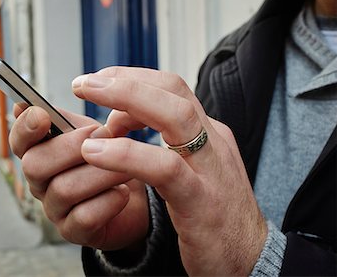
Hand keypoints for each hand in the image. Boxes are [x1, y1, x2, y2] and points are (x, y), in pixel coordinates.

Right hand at [8, 104, 149, 250]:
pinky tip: (123, 193)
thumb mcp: (89, 132)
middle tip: (105, 134)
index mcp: (41, 154)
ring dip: (100, 173)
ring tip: (127, 165)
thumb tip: (23, 105)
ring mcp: (55, 209)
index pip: (19, 142)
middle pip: (34, 165)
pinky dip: (108, 201)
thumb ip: (63, 119)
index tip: (41, 115)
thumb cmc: (108, 158)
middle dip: (71, 147)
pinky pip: (85, 217)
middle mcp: (41, 183)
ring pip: (64, 189)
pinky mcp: (74, 231)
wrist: (137, 196)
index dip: (24, 129)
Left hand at [72, 66, 267, 275]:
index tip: (99, 82)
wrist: (251, 258)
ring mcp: (211, 169)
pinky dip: (126, 155)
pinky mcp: (202, 201)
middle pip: (173, 91)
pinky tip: (94, 152)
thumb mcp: (193, 168)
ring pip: (175, 117)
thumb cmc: (214, 212)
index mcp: (209, 132)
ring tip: (85, 101)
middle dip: (125, 80)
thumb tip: (121, 120)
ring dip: (125, 101)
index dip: (133, 78)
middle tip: (84, 82)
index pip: (172, 88)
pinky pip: (164, 168)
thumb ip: (163, 143)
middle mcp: (213, 142)